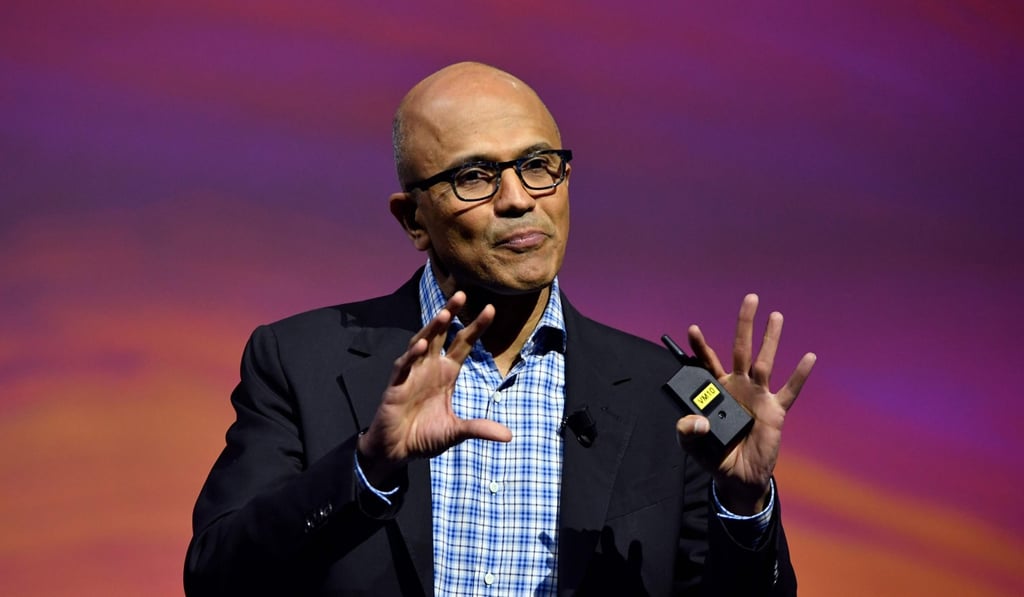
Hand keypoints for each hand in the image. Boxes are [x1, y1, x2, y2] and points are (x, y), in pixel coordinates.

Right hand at [357, 291, 512, 485]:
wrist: (396, 450)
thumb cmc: (424, 436)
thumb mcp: (456, 432)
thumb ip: (480, 429)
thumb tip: (509, 436)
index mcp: (446, 373)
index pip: (463, 344)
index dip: (475, 327)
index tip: (491, 309)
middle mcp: (429, 368)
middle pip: (441, 334)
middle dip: (450, 314)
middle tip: (462, 294)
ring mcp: (411, 374)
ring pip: (422, 343)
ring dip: (432, 329)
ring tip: (445, 314)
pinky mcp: (395, 386)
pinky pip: (404, 366)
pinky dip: (412, 355)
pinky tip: (422, 345)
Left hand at [676, 294, 815, 513]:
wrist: (738, 478)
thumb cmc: (715, 457)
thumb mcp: (692, 445)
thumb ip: (687, 430)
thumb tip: (695, 419)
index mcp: (716, 392)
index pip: (707, 363)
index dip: (701, 346)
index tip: (692, 328)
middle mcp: (738, 387)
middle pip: (740, 350)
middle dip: (744, 325)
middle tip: (749, 298)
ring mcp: (758, 397)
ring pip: (765, 362)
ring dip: (770, 339)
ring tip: (775, 315)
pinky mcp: (775, 412)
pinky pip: (789, 391)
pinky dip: (799, 375)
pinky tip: (809, 357)